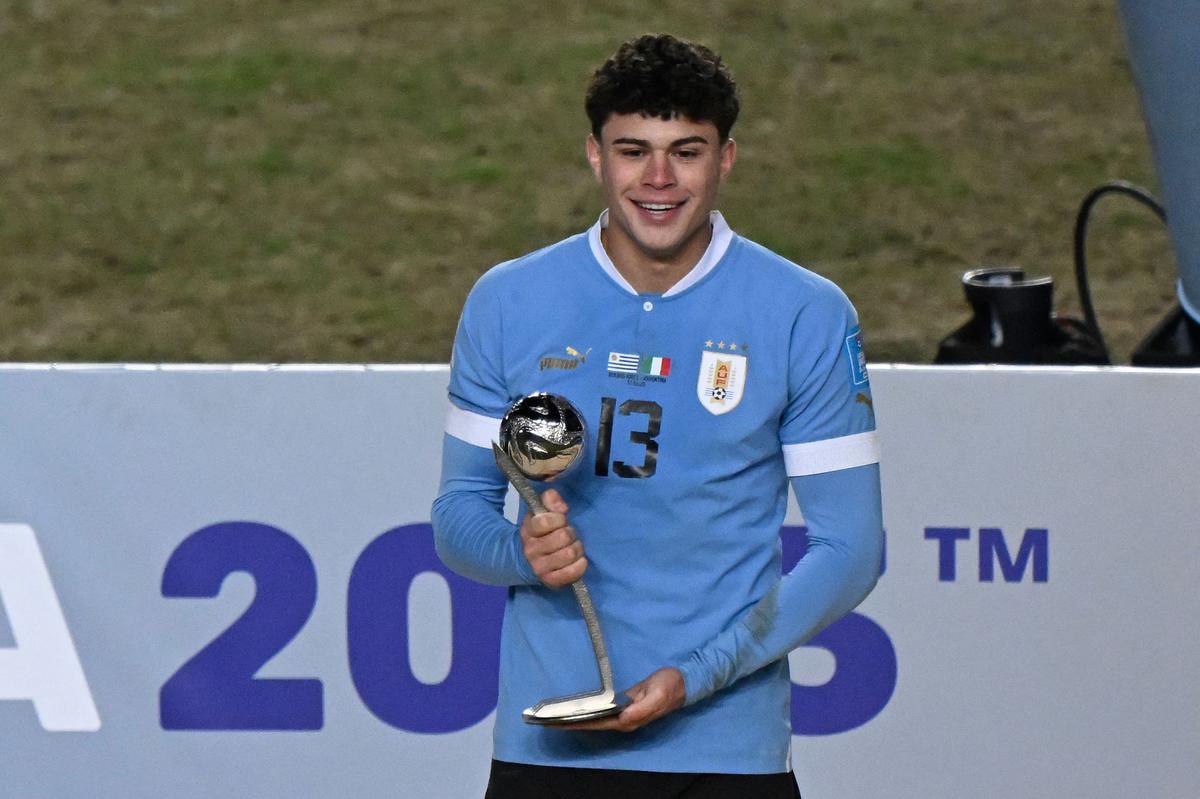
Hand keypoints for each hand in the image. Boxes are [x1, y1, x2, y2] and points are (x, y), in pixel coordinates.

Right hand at [520, 489, 586, 588]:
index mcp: (527, 531)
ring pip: (570, 553)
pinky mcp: (550, 581)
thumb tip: (562, 507)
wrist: (525, 561)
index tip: (560, 520)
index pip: (544, 521)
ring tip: (573, 547)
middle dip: (570, 533)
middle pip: (563, 536)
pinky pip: (572, 572)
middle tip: (568, 535)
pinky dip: (580, 565)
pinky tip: (578, 560)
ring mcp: (539, 567)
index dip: (558, 518)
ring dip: (577, 548)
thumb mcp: (540, 512)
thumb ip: (550, 500)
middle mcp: (531, 550)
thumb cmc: (539, 533)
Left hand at [565, 667, 686, 732]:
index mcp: (629, 720)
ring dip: (579, 717)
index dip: (579, 723)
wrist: (682, 682)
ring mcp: (624, 714)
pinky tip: (580, 707)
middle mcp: (624, 720)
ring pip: (597, 718)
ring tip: (558, 715)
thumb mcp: (658, 695)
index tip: (559, 722)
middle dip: (573, 723)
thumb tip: (624, 716)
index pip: (598, 723)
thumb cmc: (669, 687)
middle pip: (594, 724)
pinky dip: (589, 710)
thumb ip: (642, 708)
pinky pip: (602, 710)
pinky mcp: (625, 705)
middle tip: (550, 719)